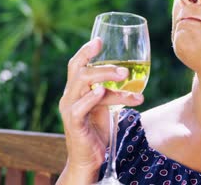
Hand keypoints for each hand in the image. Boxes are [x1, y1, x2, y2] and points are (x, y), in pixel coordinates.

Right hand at [58, 38, 143, 178]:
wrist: (88, 159)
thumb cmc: (97, 131)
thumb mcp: (105, 107)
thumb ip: (111, 92)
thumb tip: (131, 76)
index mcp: (75, 90)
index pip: (76, 64)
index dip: (86, 51)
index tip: (100, 40)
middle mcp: (69, 96)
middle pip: (79, 69)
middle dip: (102, 64)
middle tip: (124, 68)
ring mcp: (69, 109)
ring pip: (82, 83)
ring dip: (104, 76)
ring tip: (125, 78)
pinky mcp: (73, 123)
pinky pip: (79, 107)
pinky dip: (91, 97)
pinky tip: (103, 92)